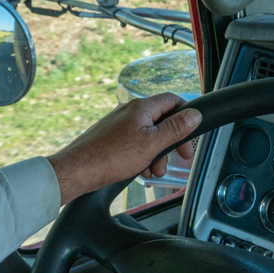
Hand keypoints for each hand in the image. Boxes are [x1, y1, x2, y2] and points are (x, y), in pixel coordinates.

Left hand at [45, 93, 200, 204]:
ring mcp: (120, 124)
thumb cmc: (112, 156)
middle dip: (172, 142)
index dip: (186, 116)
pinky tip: (141, 171)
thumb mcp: (152, 143)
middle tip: (179, 157)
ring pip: (148, 135)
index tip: (191, 135)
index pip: (173, 101)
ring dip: (157, 153)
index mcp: (142, 108)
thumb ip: (175, 129)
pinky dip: (142, 156)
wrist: (79, 169)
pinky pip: (134, 144)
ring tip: (155, 171)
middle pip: (162, 121)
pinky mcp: (112, 138)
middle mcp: (130, 112)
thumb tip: (195, 114)